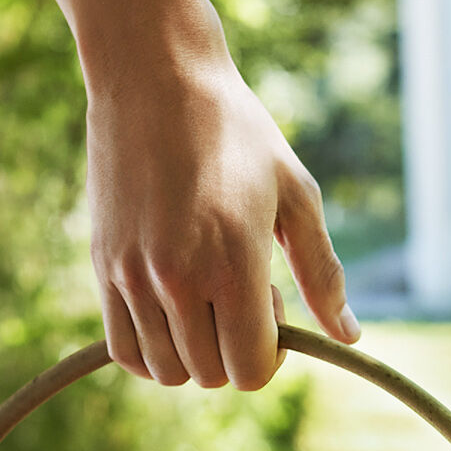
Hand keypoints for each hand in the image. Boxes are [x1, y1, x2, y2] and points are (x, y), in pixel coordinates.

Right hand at [86, 45, 358, 388]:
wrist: (154, 76)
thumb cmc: (237, 132)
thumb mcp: (296, 195)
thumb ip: (323, 273)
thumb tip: (347, 336)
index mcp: (233, 263)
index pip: (250, 369)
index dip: (269, 354)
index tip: (270, 307)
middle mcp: (177, 279)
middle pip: (210, 374)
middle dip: (234, 350)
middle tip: (238, 292)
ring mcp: (133, 276)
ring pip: (166, 370)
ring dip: (194, 351)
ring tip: (203, 294)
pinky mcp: (103, 267)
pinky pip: (124, 351)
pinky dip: (152, 351)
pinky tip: (171, 312)